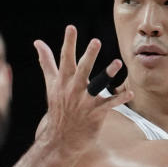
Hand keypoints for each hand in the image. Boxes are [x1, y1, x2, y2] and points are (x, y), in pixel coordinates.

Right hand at [34, 25, 132, 155]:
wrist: (61, 139)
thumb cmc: (58, 108)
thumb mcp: (51, 84)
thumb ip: (46, 62)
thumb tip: (38, 42)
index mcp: (63, 81)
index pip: (65, 59)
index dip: (68, 43)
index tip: (71, 27)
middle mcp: (73, 89)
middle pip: (82, 70)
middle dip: (88, 56)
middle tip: (95, 41)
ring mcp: (85, 102)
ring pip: (97, 85)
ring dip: (108, 74)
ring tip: (117, 63)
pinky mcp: (96, 113)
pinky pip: (110, 104)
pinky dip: (120, 98)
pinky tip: (130, 92)